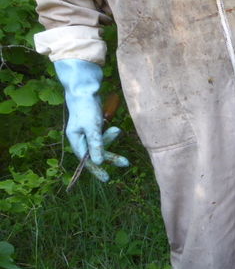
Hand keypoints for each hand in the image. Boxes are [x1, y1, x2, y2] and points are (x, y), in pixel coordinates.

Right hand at [53, 58, 128, 181]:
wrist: (85, 89)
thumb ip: (96, 145)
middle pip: (96, 153)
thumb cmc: (86, 108)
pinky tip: (115, 128)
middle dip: (110, 157)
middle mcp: (80, 137)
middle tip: (126, 163)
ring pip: (102, 144)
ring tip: (117, 130)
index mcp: (75, 140)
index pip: (86, 159)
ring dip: (111, 139)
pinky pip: (104, 136)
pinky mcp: (94, 126)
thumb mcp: (92, 127)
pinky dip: (110, 133)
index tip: (107, 178)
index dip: (96, 169)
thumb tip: (98, 163)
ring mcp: (87, 132)